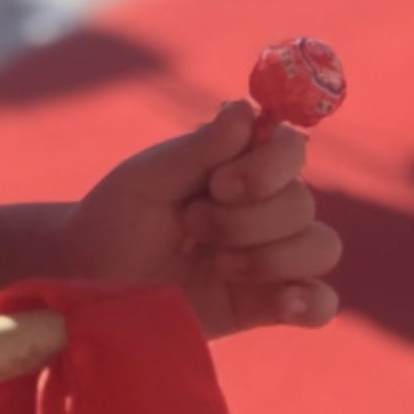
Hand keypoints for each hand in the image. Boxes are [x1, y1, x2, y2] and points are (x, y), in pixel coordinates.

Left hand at [65, 102, 343, 337]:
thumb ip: (198, 149)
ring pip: (321, 247)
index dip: (268, 167)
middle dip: (247, 220)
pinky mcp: (266, 305)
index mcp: (240, 166)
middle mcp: (265, 208)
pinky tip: (285, 304)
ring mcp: (270, 258)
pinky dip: (314, 302)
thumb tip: (246, 108)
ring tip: (219, 267)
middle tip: (193, 228)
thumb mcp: (147, 178)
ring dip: (272, 257)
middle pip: (302, 204)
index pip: (290, 150)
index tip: (219, 184)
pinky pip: (322, 303)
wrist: (91, 282)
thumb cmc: (116, 219)